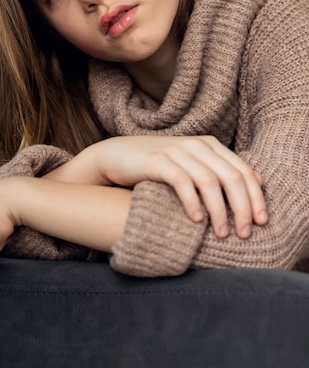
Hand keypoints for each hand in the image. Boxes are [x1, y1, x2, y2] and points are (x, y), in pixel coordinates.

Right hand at [47, 135, 267, 239]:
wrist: (117, 156)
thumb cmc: (158, 166)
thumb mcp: (192, 165)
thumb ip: (219, 171)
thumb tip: (255, 185)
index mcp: (210, 145)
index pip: (244, 171)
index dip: (256, 197)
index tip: (262, 222)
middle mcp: (196, 145)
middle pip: (232, 177)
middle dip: (243, 208)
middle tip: (245, 234)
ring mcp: (177, 151)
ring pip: (210, 181)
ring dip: (220, 211)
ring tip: (222, 233)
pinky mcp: (157, 161)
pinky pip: (182, 182)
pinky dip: (193, 202)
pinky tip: (196, 220)